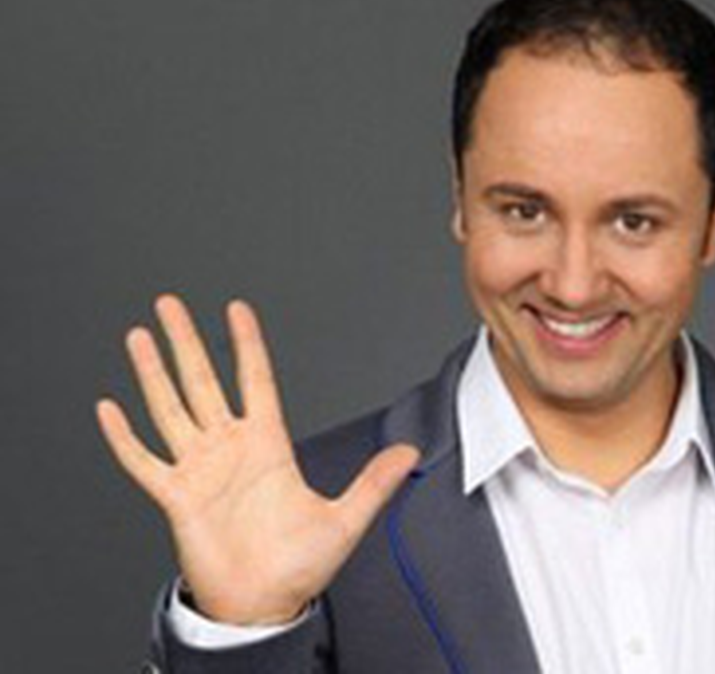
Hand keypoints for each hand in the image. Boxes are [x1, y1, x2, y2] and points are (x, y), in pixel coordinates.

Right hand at [96, 295, 418, 623]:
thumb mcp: (345, 520)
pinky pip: (144, 461)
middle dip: (186, 342)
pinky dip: (125, 438)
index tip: (237, 309)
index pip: (255, 380)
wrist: (263, 604)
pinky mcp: (175, 498)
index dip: (246, 344)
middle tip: (171, 305)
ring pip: (170, 410)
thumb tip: (409, 453)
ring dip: (153, 374)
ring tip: (139, 337)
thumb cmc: (300, 566)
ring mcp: (200, 470)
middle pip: (203, 382)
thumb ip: (374, 483)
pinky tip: (109, 409)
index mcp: (268, 446)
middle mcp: (230, 450)